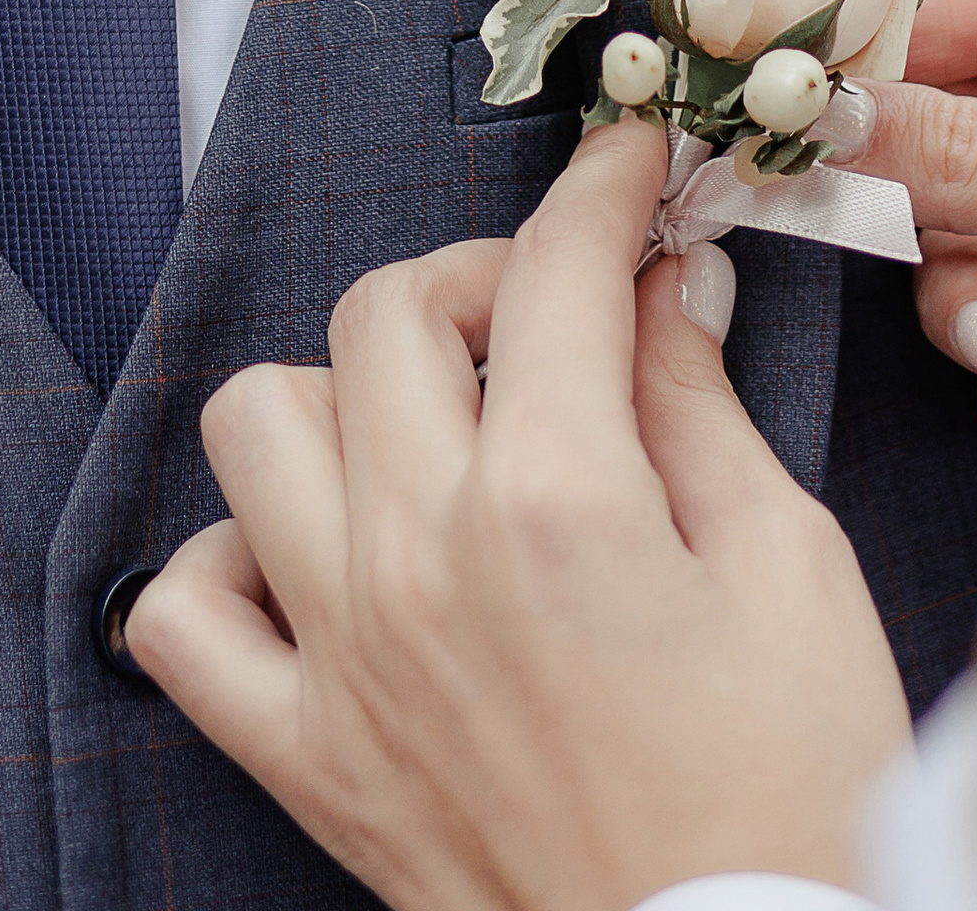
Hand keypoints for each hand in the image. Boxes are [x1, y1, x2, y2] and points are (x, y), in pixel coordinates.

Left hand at [127, 114, 909, 910]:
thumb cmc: (795, 807)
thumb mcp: (795, 576)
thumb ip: (704, 408)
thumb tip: (667, 286)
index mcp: (558, 503)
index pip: (552, 269)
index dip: (601, 190)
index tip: (628, 168)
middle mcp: (422, 560)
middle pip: (385, 309)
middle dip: (481, 272)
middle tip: (557, 312)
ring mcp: (345, 659)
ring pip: (257, 422)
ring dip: (344, 394)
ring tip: (437, 429)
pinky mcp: (307, 758)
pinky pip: (181, 617)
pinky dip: (232, 562)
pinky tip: (325, 560)